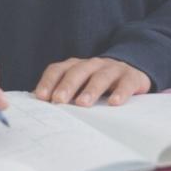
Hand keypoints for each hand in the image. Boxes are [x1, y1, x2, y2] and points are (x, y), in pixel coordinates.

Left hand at [34, 57, 150, 106]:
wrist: (133, 71)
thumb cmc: (99, 83)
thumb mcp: (80, 86)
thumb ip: (62, 92)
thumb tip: (37, 105)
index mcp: (76, 66)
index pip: (58, 69)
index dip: (49, 81)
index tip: (41, 97)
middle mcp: (93, 65)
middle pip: (77, 71)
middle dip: (67, 85)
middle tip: (59, 100)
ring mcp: (113, 69)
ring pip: (100, 76)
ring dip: (91, 89)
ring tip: (82, 103)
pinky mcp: (131, 76)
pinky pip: (126, 83)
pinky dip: (120, 92)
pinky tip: (114, 103)